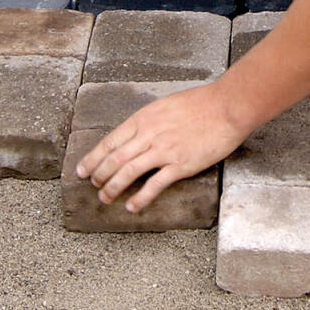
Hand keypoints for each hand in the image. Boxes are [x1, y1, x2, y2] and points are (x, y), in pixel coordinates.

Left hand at [74, 82, 247, 212]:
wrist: (227, 107)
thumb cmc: (202, 103)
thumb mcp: (166, 105)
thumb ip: (150, 120)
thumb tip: (139, 132)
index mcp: (144, 119)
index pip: (110, 141)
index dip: (93, 158)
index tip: (82, 169)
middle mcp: (149, 135)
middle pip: (115, 159)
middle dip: (100, 175)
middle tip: (93, 186)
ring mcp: (164, 150)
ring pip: (129, 172)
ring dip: (113, 188)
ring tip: (105, 198)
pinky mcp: (180, 164)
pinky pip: (155, 184)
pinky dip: (141, 197)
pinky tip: (132, 206)